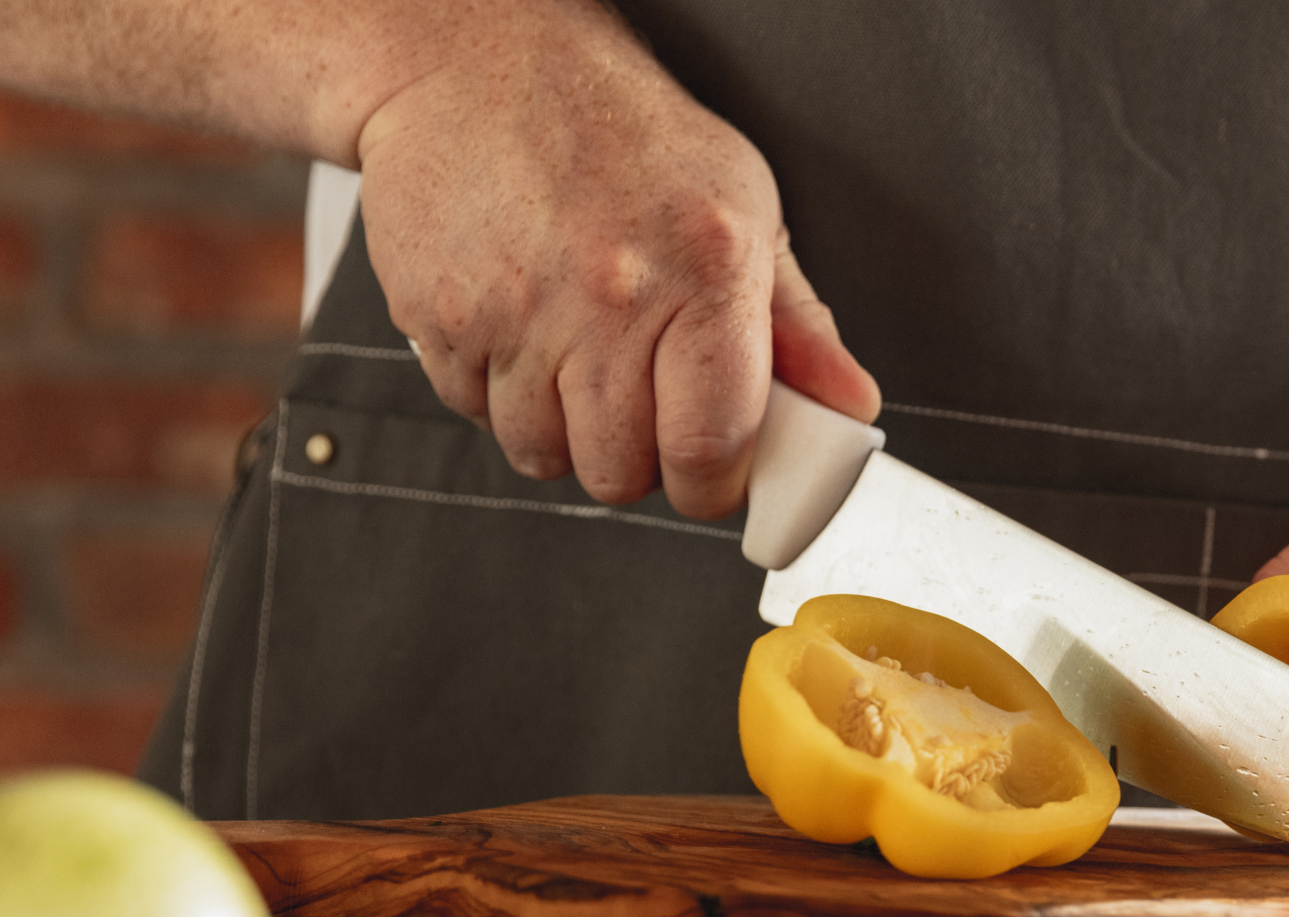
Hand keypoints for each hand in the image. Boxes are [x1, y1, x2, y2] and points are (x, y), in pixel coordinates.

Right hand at [353, 0, 879, 517]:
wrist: (478, 60)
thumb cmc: (615, 128)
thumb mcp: (742, 206)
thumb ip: (797, 323)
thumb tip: (847, 406)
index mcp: (702, 271)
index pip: (713, 452)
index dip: (714, 484)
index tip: (713, 469)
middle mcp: (608, 297)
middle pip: (622, 475)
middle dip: (638, 460)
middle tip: (642, 403)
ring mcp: (516, 313)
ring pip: (544, 458)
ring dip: (564, 434)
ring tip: (578, 362)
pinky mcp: (441, 319)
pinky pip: (476, 417)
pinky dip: (500, 397)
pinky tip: (522, 334)